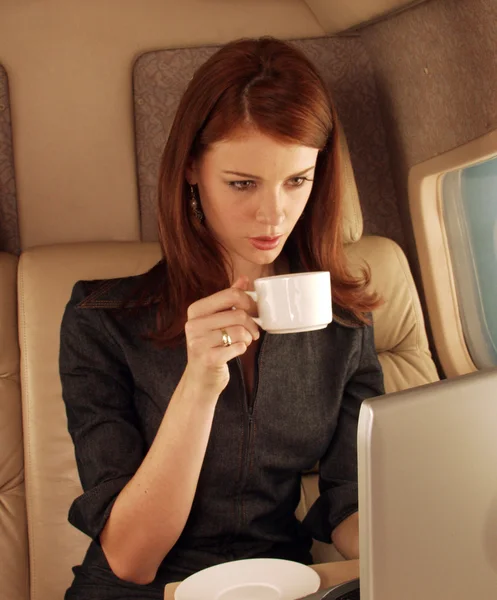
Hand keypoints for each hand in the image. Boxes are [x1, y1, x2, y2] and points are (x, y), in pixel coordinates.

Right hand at [183, 276, 259, 395]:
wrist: (200, 379)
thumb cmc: (211, 345)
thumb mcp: (216, 320)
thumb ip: (229, 299)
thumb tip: (244, 279)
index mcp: (196, 310)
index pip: (230, 294)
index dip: (249, 301)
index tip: (255, 311)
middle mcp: (193, 324)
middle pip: (238, 313)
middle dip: (252, 323)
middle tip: (254, 331)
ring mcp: (199, 342)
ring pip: (240, 331)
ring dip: (248, 338)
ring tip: (244, 342)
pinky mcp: (208, 358)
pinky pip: (238, 347)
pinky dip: (243, 349)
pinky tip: (236, 351)